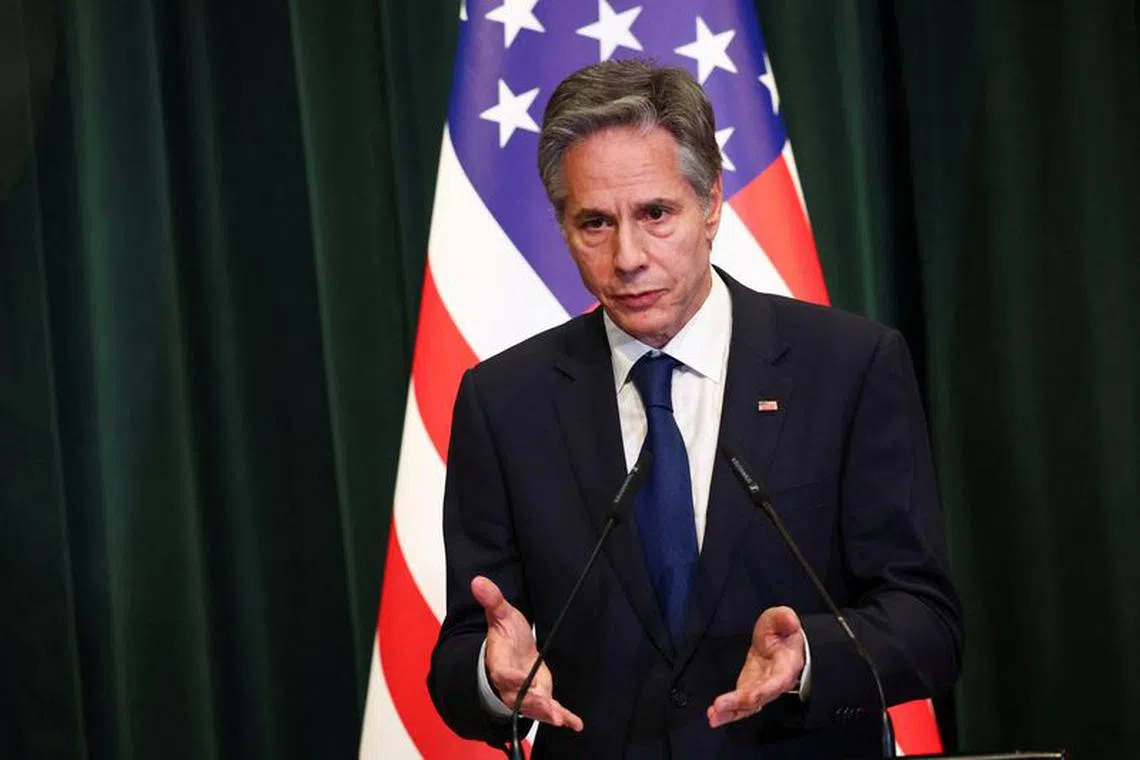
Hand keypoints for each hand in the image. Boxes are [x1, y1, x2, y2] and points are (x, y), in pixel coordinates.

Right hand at [471, 576, 583, 731]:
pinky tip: (576, 724)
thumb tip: (478, 581)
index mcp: (501, 665)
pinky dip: (564, 717)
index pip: (504, 673)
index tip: (518, 680)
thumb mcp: (501, 616)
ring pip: (535, 708)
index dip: (511, 678)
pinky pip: (550, 710)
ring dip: (548, 713)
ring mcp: (526, 695)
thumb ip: (492, 601)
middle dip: (533, 703)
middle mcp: (512, 686)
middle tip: (547, 708)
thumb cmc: (505, 637)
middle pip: (520, 697)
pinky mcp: (540, 699)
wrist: (510, 653)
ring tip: (561, 719)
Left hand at [707, 606, 804, 727]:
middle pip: (758, 698)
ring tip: (713, 716)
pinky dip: (727, 712)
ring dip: (730, 712)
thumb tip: (791, 621)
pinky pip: (740, 706)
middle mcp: (774, 684)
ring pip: (747, 706)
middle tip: (719, 706)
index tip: (751, 696)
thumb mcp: (783, 618)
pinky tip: (713, 716)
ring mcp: (761, 689)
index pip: (777, 682)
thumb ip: (784, 618)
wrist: (781, 642)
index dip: (764, 690)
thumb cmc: (783, 632)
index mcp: (786, 666)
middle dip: (739, 703)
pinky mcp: (749, 690)